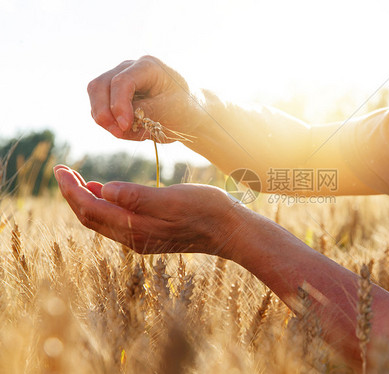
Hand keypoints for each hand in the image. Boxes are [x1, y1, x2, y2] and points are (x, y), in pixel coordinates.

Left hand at [53, 165, 243, 256]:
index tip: (59, 168)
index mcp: (135, 229)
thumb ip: (137, 197)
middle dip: (72, 193)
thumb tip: (104, 190)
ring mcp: (141, 238)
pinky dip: (104, 204)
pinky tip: (104, 190)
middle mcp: (133, 238)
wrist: (230, 230)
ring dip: (86, 198)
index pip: (91, 209)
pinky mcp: (150, 234)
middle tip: (62, 170)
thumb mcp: (172, 199)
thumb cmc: (206, 210)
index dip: (71, 189)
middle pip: (90, 217)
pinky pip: (115, 220)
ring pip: (101, 219)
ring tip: (76, 178)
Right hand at [87, 55, 199, 142]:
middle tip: (118, 133)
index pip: (121, 82)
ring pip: (96, 96)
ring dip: (107, 119)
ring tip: (130, 133)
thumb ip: (143, 112)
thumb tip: (119, 119)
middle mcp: (130, 68)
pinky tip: (130, 131)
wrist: (191, 113)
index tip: (124, 126)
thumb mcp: (168, 111)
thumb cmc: (184, 109)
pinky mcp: (116, 93)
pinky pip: (102, 108)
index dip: (118, 105)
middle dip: (104, 112)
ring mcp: (120, 78)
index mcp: (149, 67)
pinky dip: (111, 122)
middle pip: (100, 85)